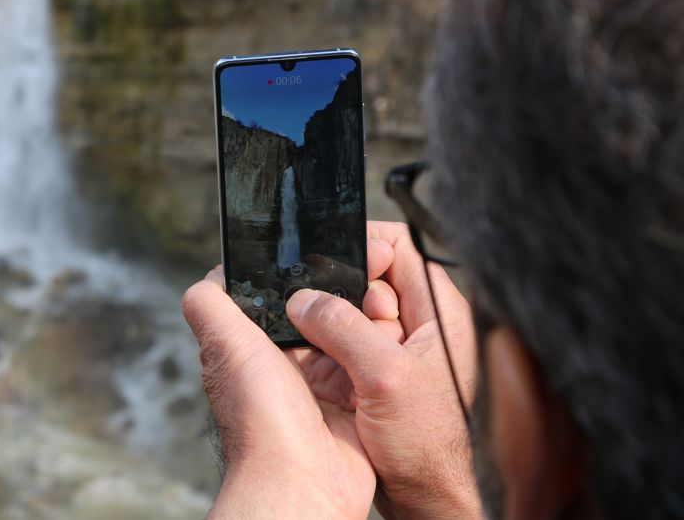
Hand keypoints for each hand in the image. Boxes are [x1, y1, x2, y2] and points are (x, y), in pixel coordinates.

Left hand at [181, 234, 403, 519]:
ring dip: (364, 316)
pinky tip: (392, 328)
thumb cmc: (260, 418)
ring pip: (346, 333)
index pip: (275, 299)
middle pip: (315, 312)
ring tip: (379, 296)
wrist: (304, 482)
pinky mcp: (352, 401)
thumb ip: (209, 305)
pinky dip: (380, 347)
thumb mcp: (225, 345)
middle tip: (363, 266)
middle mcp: (284, 365)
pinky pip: (370, 363)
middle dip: (338, 291)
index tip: (321, 248)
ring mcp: (320, 384)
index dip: (295, 274)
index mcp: (251, 350)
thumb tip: (208, 277)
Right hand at [286, 221, 484, 519]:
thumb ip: (343, 328)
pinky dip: (321, 344)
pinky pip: (339, 340)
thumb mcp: (384, 377)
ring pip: (346, 309)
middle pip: (366, 275)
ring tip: (317, 341)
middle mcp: (418, 323)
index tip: (329, 260)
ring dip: (325, 321)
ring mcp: (394, 347)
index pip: (399, 246)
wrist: (425, 496)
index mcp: (437, 311)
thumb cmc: (425, 444)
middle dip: (336, 289)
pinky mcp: (373, 369)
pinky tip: (313, 359)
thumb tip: (303, 298)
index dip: (362, 246)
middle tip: (318, 311)